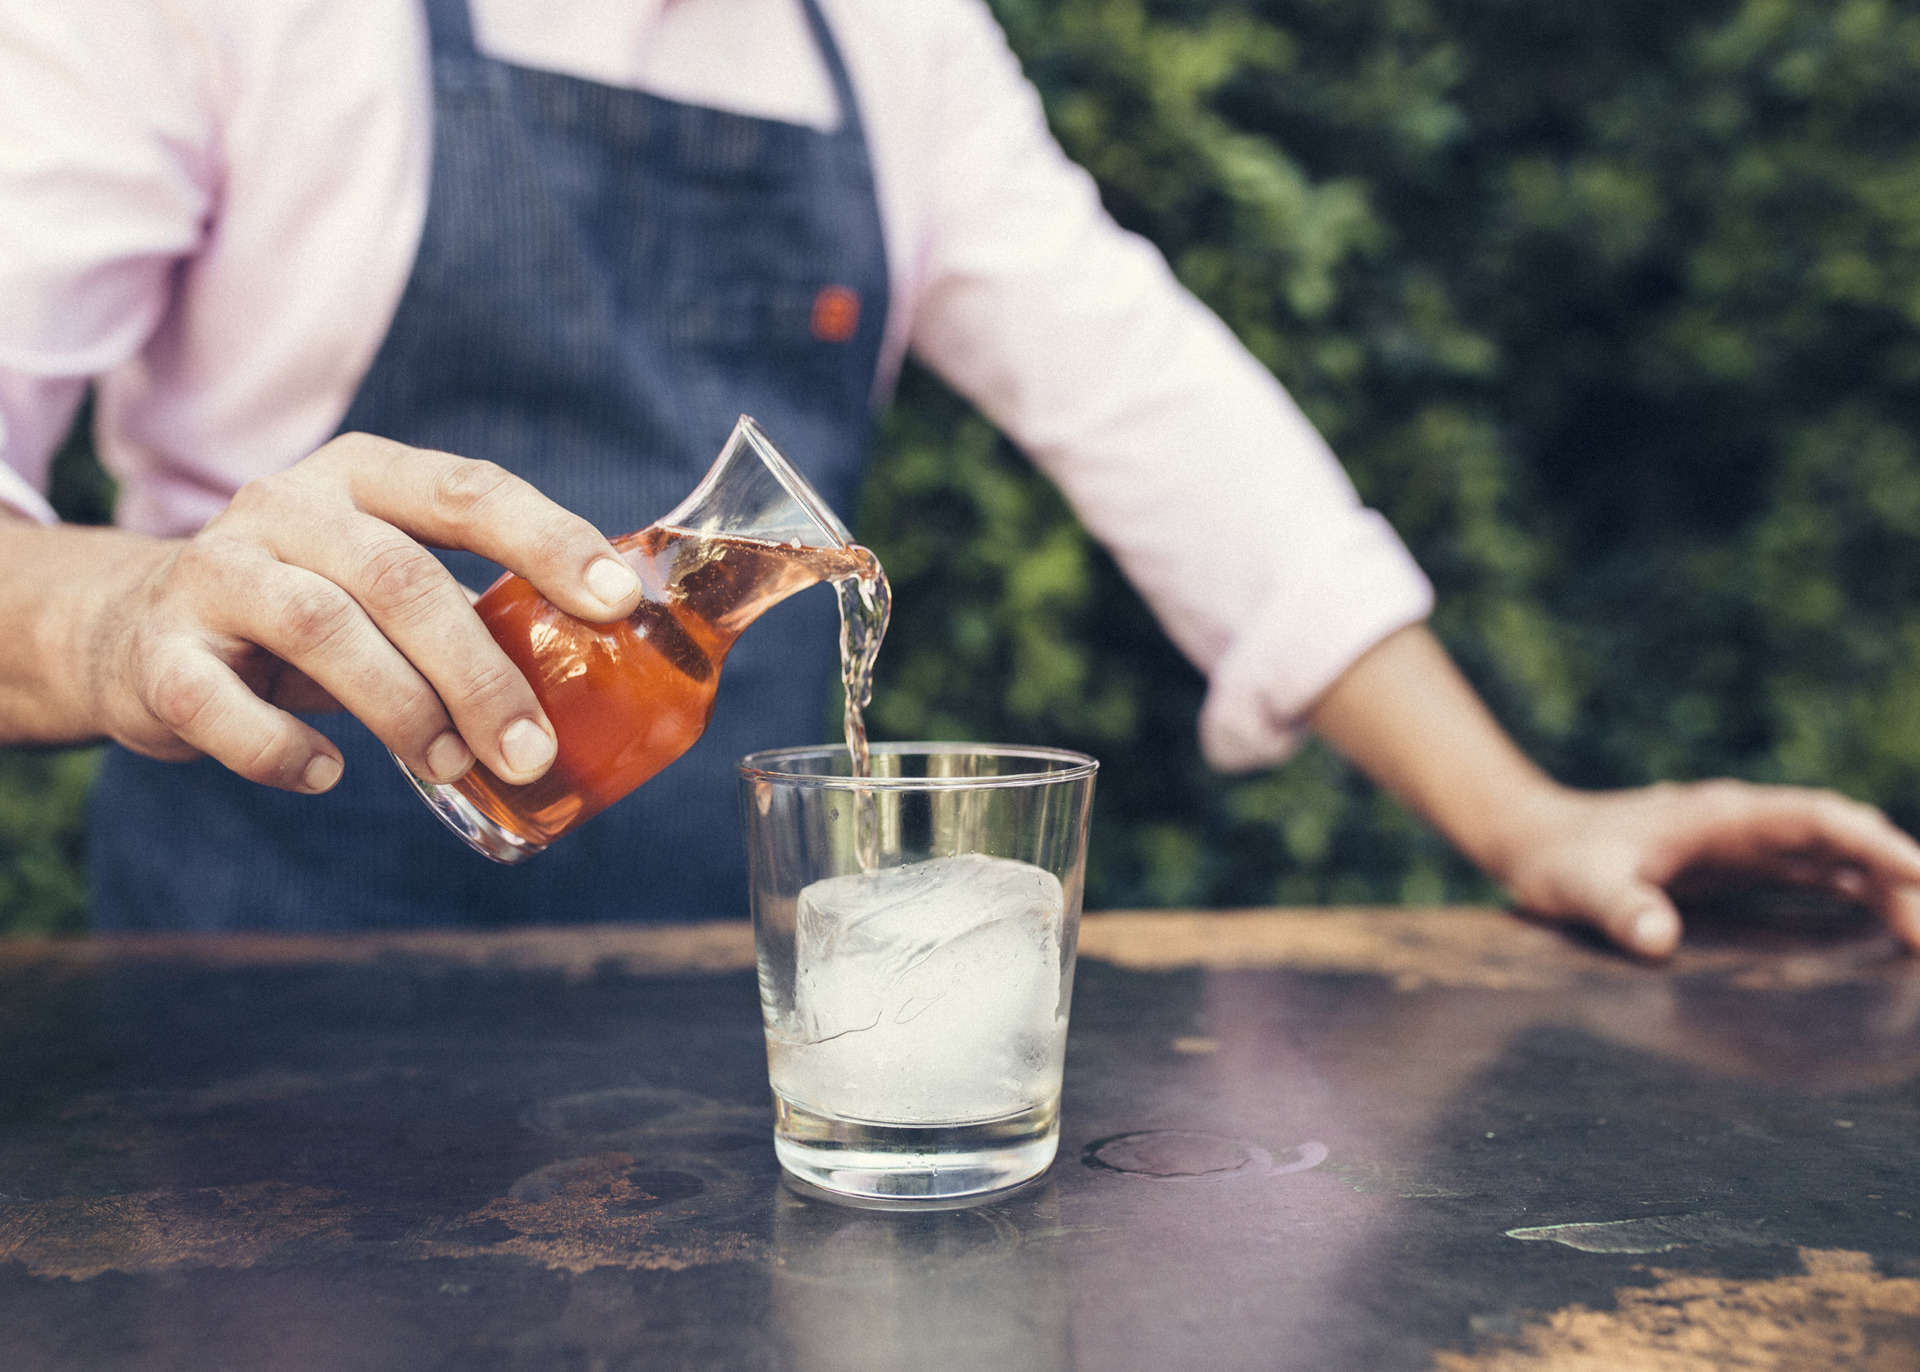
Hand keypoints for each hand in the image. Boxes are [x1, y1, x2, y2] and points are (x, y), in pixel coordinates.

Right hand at [67, 433, 643, 792]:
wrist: (133, 627)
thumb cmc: (309, 607)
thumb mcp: (384, 575)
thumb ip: (474, 603)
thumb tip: (606, 670)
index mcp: (363, 475)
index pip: (468, 491)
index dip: (548, 541)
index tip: (618, 602)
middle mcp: (285, 506)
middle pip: (399, 576)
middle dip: (478, 672)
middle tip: (530, 751)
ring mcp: (214, 573)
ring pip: (321, 628)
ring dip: (401, 708)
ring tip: (449, 766)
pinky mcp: (160, 651)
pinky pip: (219, 704)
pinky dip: (281, 748)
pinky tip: (327, 773)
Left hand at [1488, 780, 1919, 958]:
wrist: (1537, 840)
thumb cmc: (1560, 860)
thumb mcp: (1580, 885)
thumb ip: (1617, 908)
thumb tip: (1657, 939)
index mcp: (1719, 816)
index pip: (1812, 819)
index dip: (1868, 843)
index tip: (1919, 873)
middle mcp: (1746, 823)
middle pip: (1842, 839)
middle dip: (1899, 875)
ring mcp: (1750, 843)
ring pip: (1840, 859)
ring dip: (1889, 890)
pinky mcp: (1746, 866)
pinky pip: (1820, 875)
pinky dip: (1861, 895)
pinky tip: (1895, 929)